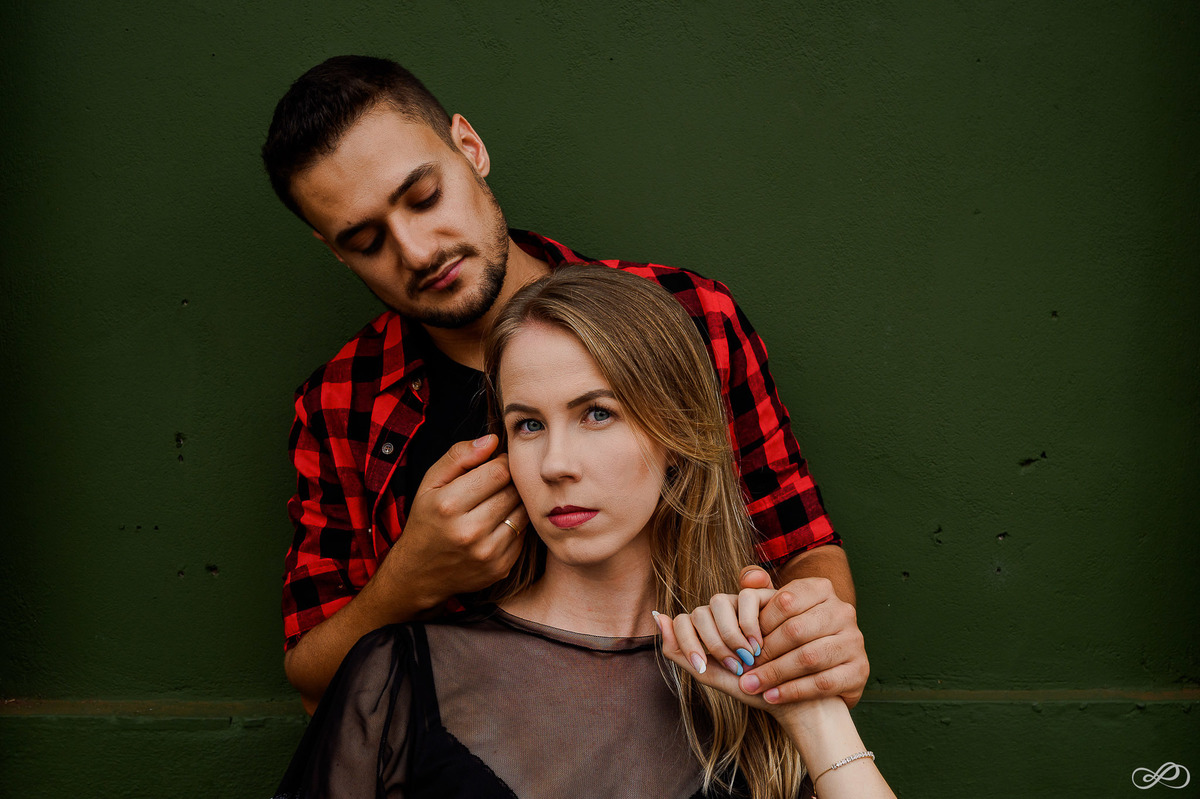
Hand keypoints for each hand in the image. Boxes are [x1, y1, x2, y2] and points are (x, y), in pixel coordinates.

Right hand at [378, 434, 528, 609]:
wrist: (419, 573)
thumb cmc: (426, 520)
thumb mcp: (430, 483)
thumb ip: (459, 456)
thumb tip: (493, 440)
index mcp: (449, 505)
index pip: (498, 471)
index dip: (500, 463)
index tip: (494, 465)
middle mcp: (469, 531)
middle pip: (513, 492)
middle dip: (509, 483)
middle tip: (496, 485)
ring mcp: (487, 553)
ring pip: (522, 513)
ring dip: (515, 504)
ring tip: (496, 504)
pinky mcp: (500, 568)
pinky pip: (523, 535)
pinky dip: (514, 526)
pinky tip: (497, 525)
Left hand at [655, 589, 785, 715]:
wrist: (785, 692)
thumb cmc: (748, 684)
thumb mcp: (709, 674)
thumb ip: (679, 651)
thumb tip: (657, 616)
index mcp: (704, 629)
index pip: (682, 622)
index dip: (689, 643)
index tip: (703, 667)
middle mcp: (719, 613)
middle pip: (698, 613)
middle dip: (713, 644)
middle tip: (734, 666)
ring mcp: (740, 603)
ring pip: (717, 602)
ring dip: (730, 634)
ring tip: (748, 657)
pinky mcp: (765, 597)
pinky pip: (745, 597)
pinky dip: (749, 623)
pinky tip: (759, 643)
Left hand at [736, 565, 867, 706]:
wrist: (828, 670)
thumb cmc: (794, 636)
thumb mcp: (777, 609)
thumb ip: (757, 591)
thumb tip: (748, 578)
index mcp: (821, 589)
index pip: (784, 601)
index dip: (759, 624)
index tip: (742, 642)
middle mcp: (842, 611)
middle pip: (795, 630)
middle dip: (765, 652)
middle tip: (743, 667)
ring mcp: (854, 640)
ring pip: (808, 657)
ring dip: (775, 674)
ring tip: (751, 685)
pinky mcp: (860, 670)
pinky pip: (822, 682)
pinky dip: (793, 691)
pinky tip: (771, 696)